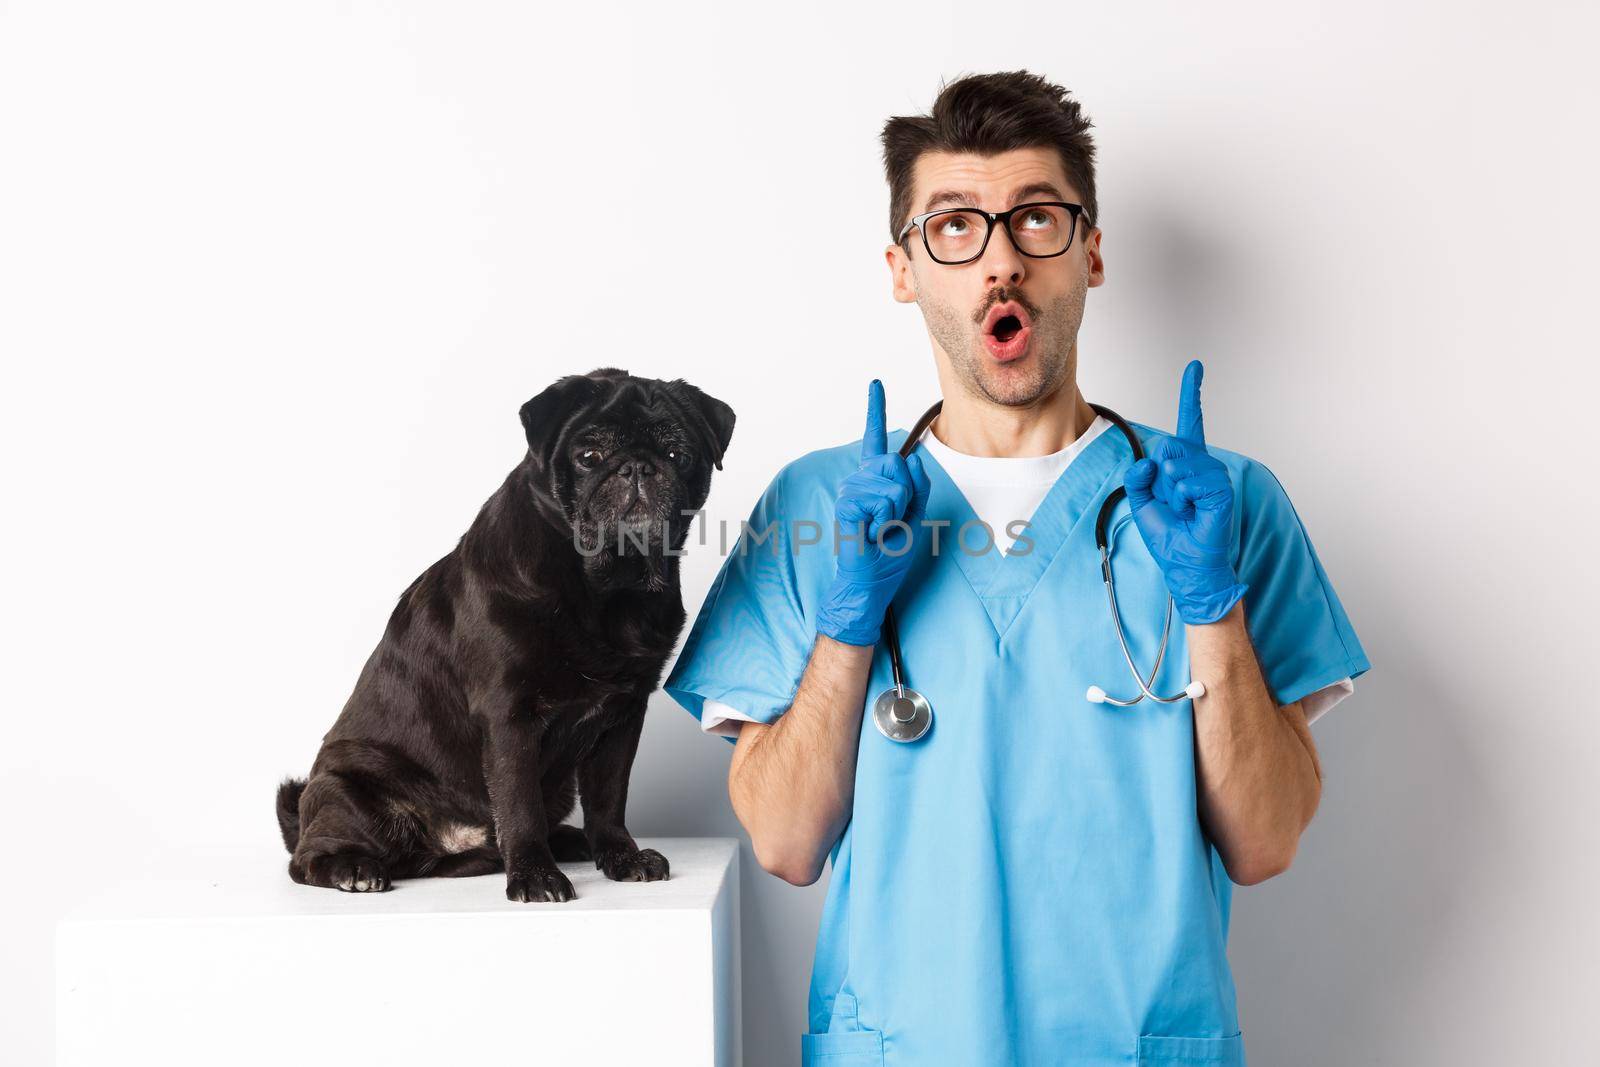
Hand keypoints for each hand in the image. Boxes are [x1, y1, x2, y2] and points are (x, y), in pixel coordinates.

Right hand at [815, 379, 930, 645]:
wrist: (872, 581)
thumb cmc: (890, 551)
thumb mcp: (916, 513)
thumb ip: (918, 484)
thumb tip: (910, 457)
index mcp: (877, 479)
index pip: (877, 439)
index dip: (876, 409)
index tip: (875, 383)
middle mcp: (860, 479)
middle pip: (897, 461)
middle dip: (908, 492)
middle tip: (893, 519)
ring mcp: (851, 489)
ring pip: (893, 482)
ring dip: (897, 510)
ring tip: (881, 528)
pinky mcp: (846, 503)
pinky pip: (883, 499)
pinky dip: (886, 520)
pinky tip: (872, 533)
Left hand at [1124, 359, 1248, 625]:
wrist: (1186, 566)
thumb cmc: (1169, 537)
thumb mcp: (1141, 503)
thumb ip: (1138, 477)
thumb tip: (1151, 459)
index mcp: (1184, 467)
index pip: (1189, 423)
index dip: (1191, 394)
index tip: (1195, 366)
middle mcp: (1203, 468)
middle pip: (1174, 445)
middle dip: (1162, 471)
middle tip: (1170, 497)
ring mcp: (1215, 479)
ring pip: (1184, 462)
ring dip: (1173, 484)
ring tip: (1180, 503)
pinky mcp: (1223, 494)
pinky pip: (1199, 480)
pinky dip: (1187, 491)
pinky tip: (1188, 503)